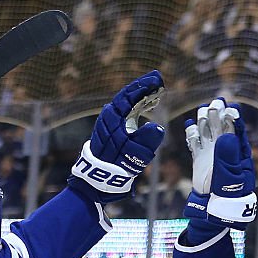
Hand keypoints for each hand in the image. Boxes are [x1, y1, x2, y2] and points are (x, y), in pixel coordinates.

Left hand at [68, 70, 165, 202]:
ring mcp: (109, 123)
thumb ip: (147, 139)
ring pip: (127, 104)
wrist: (98, 179)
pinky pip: (126, 113)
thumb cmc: (117, 165)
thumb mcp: (135, 153)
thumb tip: (157, 127)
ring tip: (156, 93)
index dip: (144, 86)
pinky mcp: (112, 131)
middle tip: (158, 81)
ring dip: (142, 98)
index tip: (157, 78)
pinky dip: (138, 107)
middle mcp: (109, 116)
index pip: (129, 95)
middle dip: (144, 88)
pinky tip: (147, 107)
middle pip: (128, 96)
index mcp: (113, 117)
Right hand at [184, 99, 256, 226]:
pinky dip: (193, 135)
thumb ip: (228, 159)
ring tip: (204, 109)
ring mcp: (213, 156)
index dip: (235, 121)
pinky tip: (190, 124)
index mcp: (239, 157)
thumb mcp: (230, 180)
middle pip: (223, 130)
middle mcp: (226, 153)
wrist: (212, 214)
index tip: (231, 109)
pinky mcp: (200, 161)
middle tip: (216, 102)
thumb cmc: (226, 198)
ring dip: (206, 122)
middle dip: (220, 116)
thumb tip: (227, 136)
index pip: (238, 134)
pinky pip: (196, 145)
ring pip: (209, 134)